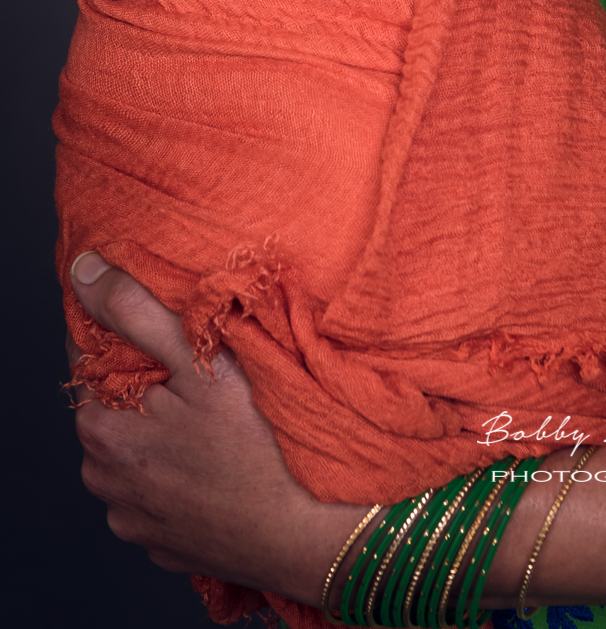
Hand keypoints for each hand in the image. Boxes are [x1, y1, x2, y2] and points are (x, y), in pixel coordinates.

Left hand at [68, 253, 361, 603]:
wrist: (302, 532)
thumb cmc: (257, 447)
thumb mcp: (199, 362)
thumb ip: (137, 314)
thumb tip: (87, 274)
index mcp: (104, 436)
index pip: (88, 367)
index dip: (123, 340)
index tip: (164, 332)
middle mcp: (107, 486)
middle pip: (115, 413)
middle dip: (147, 389)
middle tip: (202, 373)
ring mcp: (137, 523)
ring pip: (139, 457)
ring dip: (164, 435)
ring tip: (217, 421)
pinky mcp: (167, 546)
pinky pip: (163, 496)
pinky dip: (182, 475)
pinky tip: (221, 462)